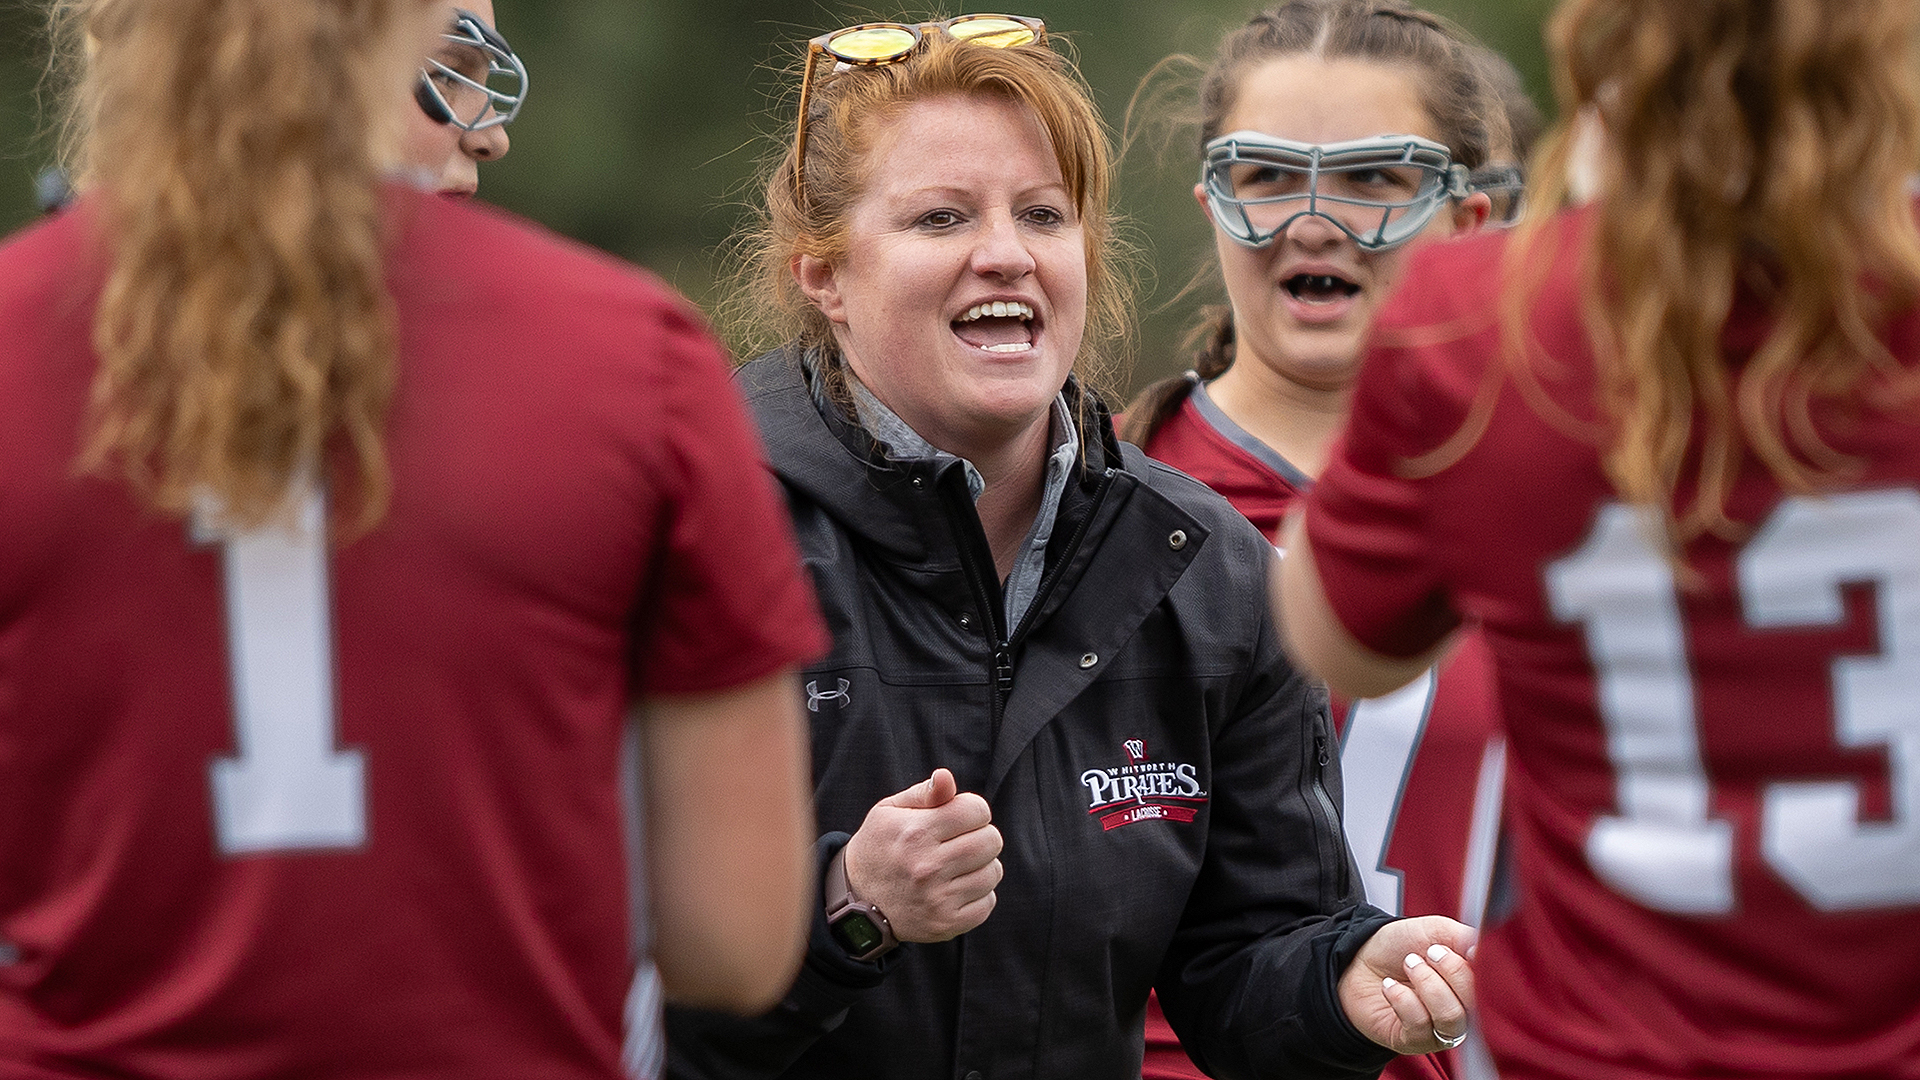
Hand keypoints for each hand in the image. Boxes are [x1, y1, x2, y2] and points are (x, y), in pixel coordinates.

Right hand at [841, 768, 1002, 942]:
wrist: (858, 900)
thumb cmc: (879, 846)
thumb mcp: (889, 811)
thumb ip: (923, 793)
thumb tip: (946, 777)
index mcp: (915, 833)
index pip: (977, 811)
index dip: (972, 809)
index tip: (959, 816)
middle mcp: (927, 866)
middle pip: (991, 841)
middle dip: (981, 835)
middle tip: (960, 841)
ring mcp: (938, 899)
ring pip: (993, 872)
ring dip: (981, 866)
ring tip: (957, 866)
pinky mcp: (947, 924)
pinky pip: (988, 902)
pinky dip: (979, 894)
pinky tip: (956, 888)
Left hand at [1337, 915, 1476, 1054]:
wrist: (1359, 957)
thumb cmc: (1400, 945)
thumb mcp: (1436, 930)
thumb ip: (1465, 938)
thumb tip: (1483, 951)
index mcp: (1473, 985)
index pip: (1494, 988)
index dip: (1477, 968)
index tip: (1456, 948)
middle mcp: (1462, 1010)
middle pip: (1477, 1004)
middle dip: (1451, 972)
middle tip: (1428, 953)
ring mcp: (1440, 1029)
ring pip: (1451, 1018)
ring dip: (1426, 984)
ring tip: (1409, 964)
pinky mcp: (1415, 1041)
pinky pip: (1420, 1026)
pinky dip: (1403, 999)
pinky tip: (1390, 985)